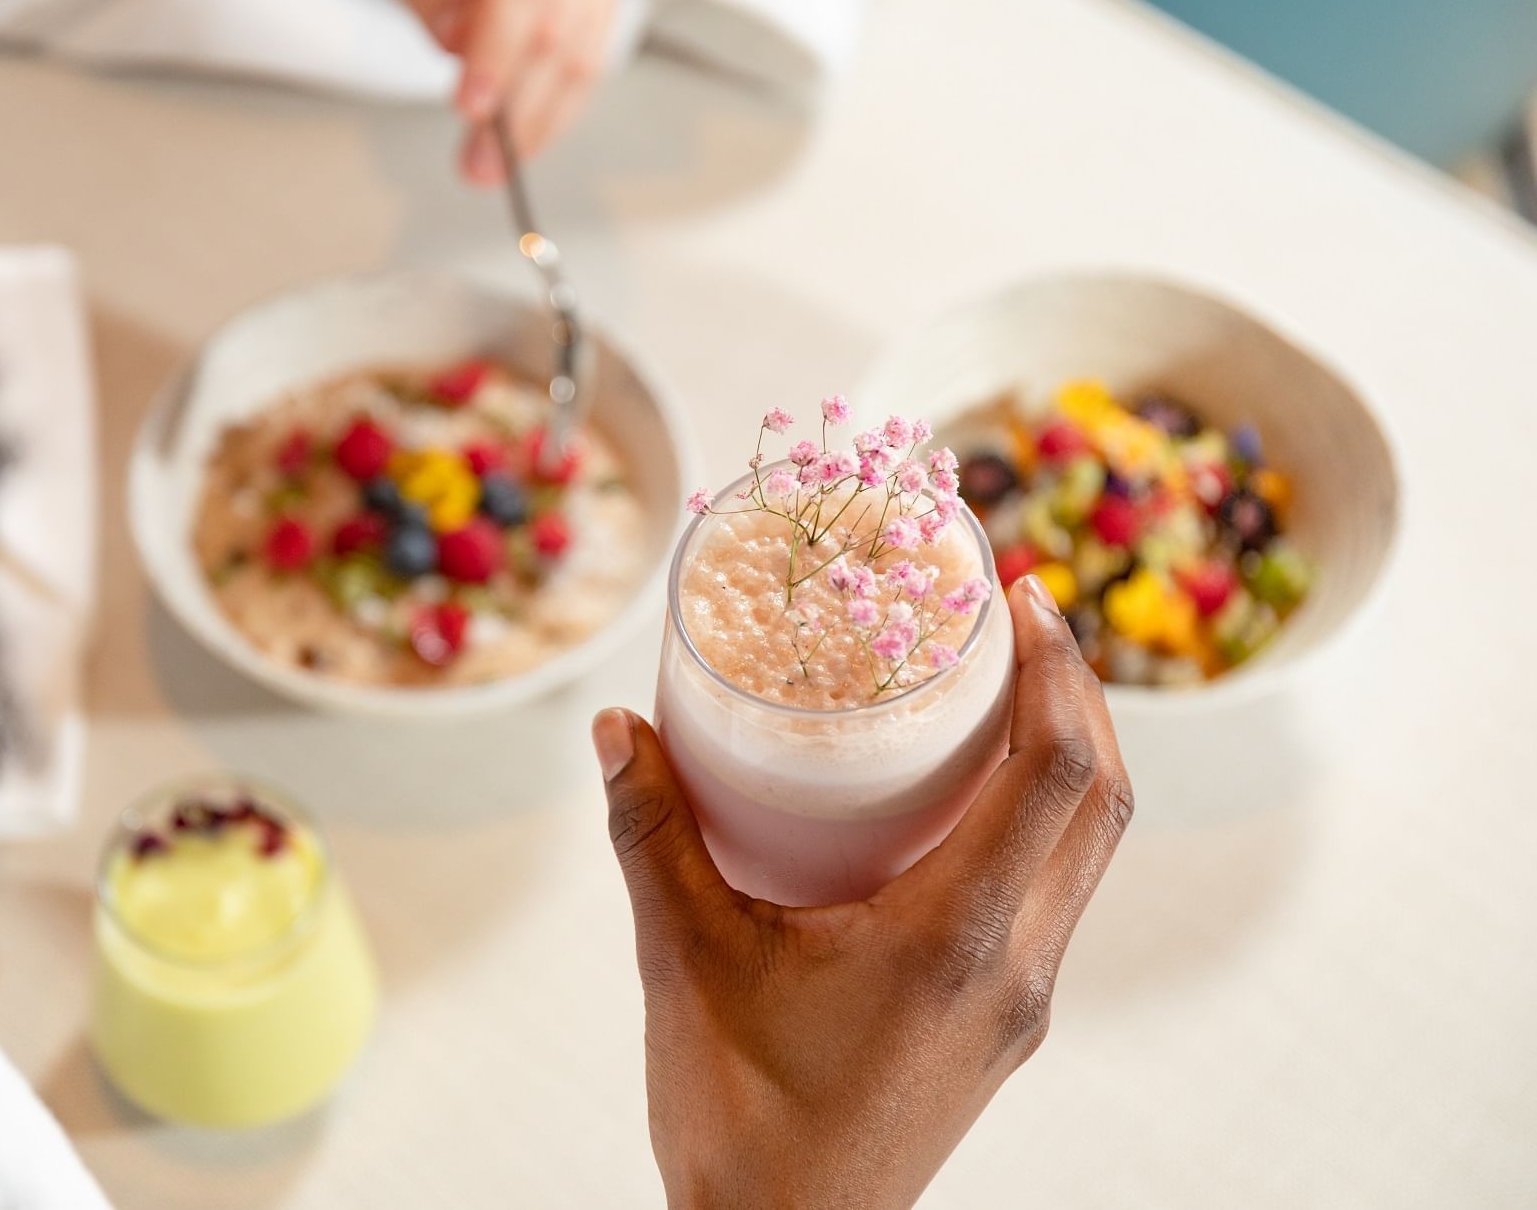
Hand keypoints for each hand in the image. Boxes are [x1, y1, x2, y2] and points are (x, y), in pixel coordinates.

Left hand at [366, 0, 622, 184]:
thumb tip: (459, 44)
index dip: (499, 52)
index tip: (471, 110)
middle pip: (557, 23)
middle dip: (519, 109)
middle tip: (477, 166)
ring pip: (587, 45)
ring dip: (544, 118)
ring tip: (500, 162)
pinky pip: (596, 46)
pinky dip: (563, 97)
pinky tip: (530, 126)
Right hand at [591, 576, 1133, 1209]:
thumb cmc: (739, 1119)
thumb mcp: (685, 960)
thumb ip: (652, 834)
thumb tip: (615, 728)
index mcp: (955, 940)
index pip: (1057, 775)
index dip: (1058, 671)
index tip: (1022, 595)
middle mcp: (1014, 967)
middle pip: (1100, 801)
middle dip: (1078, 693)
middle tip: (1020, 615)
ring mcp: (1020, 1001)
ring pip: (1087, 848)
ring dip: (1068, 754)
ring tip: (1005, 683)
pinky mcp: (1003, 1021)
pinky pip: (1052, 889)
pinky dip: (1037, 816)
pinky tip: (964, 791)